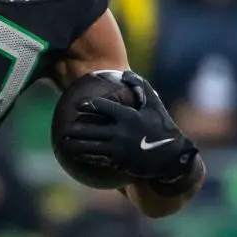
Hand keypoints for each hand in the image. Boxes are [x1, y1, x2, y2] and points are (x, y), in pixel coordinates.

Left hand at [56, 71, 197, 182]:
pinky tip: (73, 154)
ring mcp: (120, 149)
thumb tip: (124, 73)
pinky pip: (98, 159)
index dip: (89, 105)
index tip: (78, 105)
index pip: (104, 108)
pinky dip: (84, 156)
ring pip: (91, 147)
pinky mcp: (120, 162)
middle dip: (75, 129)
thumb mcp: (154, 105)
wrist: (173, 157)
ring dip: (74, 145)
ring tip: (62, 142)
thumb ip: (141, 87)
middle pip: (91, 130)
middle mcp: (122, 133)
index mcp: (129, 116)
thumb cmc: (161, 126)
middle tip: (64, 127)